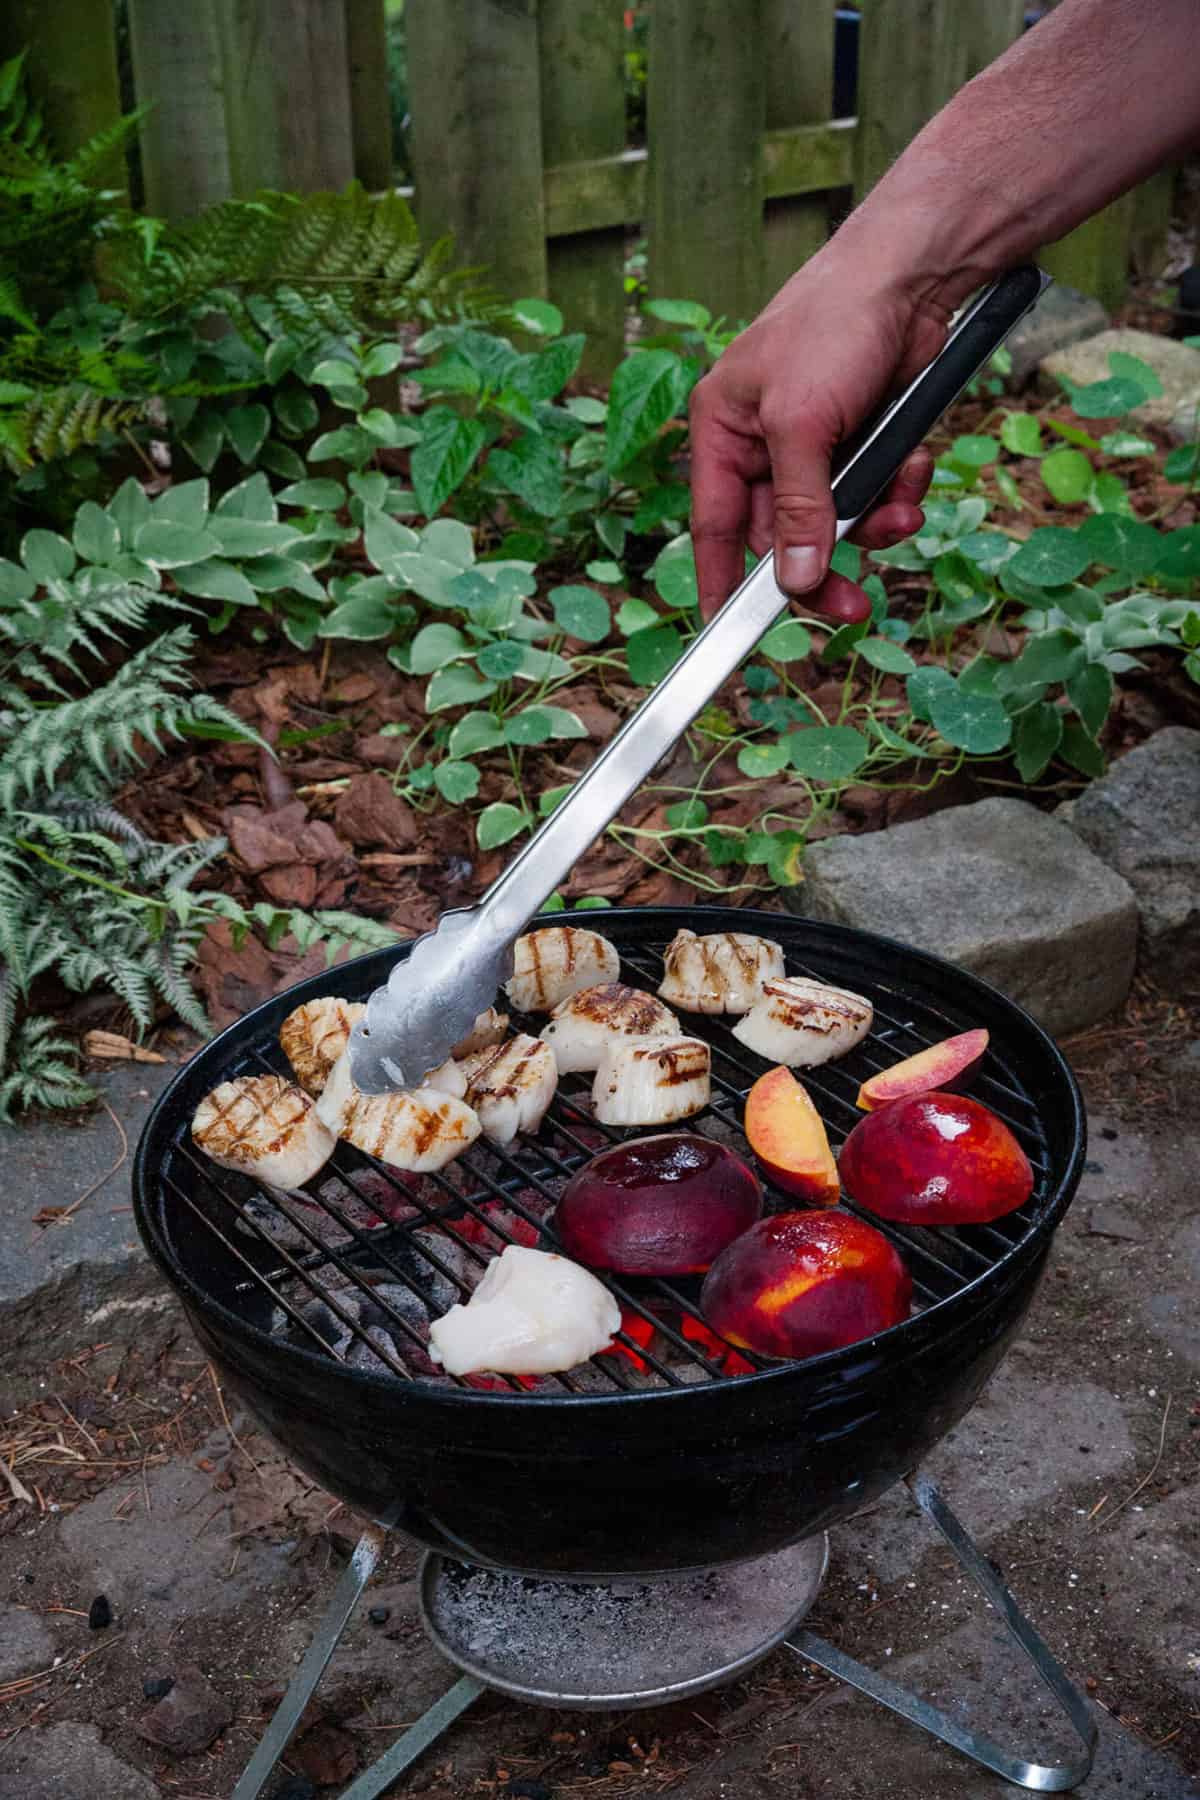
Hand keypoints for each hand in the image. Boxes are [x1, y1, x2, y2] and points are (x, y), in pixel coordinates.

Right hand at [689, 252, 949, 622]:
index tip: (728, 637)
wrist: (913, 273)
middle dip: (826, 564)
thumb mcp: (803, 424)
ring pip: (837, 521)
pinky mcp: (863, 438)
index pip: (714, 528)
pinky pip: (875, 493)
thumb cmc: (834, 324)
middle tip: (855, 607)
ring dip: (874, 524)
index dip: (721, 586)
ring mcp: (817, 443)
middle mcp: (764, 443)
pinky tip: (915, 466)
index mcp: (723, 432)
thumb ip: (798, 508)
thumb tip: (793, 579)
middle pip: (784, 538)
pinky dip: (898, 490)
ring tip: (903, 510)